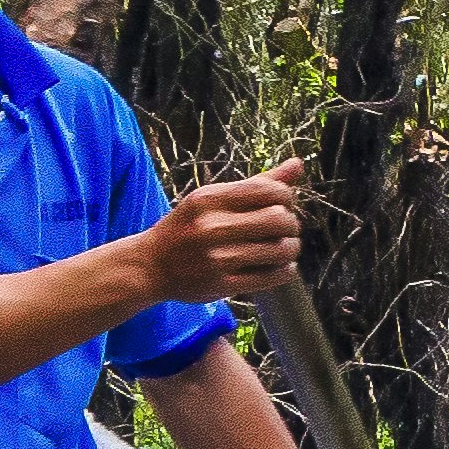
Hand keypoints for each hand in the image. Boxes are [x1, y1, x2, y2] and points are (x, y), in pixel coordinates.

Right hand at [139, 161, 306, 306]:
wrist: (150, 266)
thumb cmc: (189, 227)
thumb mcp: (213, 198)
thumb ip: (257, 183)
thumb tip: (297, 164)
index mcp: (210, 199)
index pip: (268, 190)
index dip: (286, 197)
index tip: (282, 205)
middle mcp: (212, 227)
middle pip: (279, 219)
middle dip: (291, 224)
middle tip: (286, 229)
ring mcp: (217, 258)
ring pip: (280, 249)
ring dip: (291, 248)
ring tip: (284, 248)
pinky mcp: (222, 285)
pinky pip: (271, 276)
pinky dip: (285, 271)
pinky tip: (280, 266)